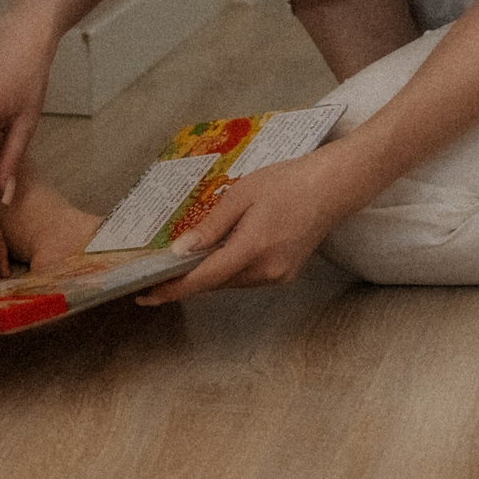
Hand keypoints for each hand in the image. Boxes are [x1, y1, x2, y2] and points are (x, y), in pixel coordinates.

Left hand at [135, 153, 355, 303]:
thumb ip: (211, 226)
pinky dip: (228, 269)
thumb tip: (181, 250)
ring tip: (184, 260)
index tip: (147, 295)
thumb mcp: (240, 195)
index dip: (173, 289)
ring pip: (230, 282)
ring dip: (208, 273)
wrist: (331, 188)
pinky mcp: (285, 274)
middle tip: (157, 273)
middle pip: (215, 282)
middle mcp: (266, 271)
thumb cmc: (286, 183)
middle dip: (186, 280)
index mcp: (252, 249)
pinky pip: (246, 278)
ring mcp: (278, 276)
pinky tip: (219, 254)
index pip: (203, 278)